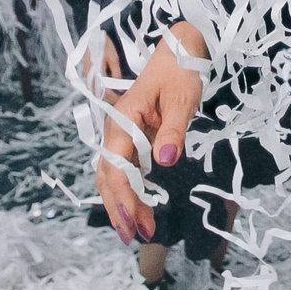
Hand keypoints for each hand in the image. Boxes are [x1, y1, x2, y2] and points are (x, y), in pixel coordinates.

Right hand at [92, 20, 207, 243]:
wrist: (179, 50)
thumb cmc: (179, 72)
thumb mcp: (181, 100)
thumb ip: (173, 130)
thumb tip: (165, 161)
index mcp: (123, 121)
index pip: (117, 168)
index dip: (123, 199)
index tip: (134, 224)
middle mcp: (116, 131)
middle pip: (108, 178)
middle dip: (119, 209)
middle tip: (134, 238)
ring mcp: (122, 136)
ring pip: (113, 176)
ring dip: (124, 203)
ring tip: (141, 230)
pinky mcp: (132, 139)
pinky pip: (125, 169)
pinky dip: (130, 191)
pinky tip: (140, 209)